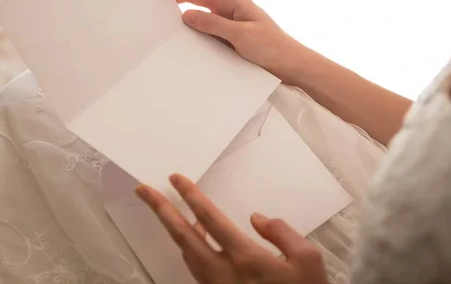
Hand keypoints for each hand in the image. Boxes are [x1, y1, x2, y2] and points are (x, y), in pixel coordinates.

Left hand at [136, 174, 326, 283]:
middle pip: (182, 236)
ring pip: (186, 253)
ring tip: (167, 210)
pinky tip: (195, 238)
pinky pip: (195, 267)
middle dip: (160, 210)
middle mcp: (222, 272)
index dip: (190, 196)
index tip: (175, 178)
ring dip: (173, 229)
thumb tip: (256, 218)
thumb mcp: (308, 260)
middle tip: (142, 191)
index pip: (209, 218)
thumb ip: (283, 232)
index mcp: (244, 258)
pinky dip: (189, 247)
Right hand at [152, 0, 306, 82]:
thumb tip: (186, 15)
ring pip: (201, 10)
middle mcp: (231, 6)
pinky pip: (207, 26)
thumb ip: (214, 24)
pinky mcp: (230, 34)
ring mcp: (230, 20)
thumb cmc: (272, 48)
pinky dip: (194, 27)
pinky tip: (183, 35)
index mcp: (235, 0)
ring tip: (163, 16)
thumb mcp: (242, 36)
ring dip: (183, 10)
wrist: (291, 65)